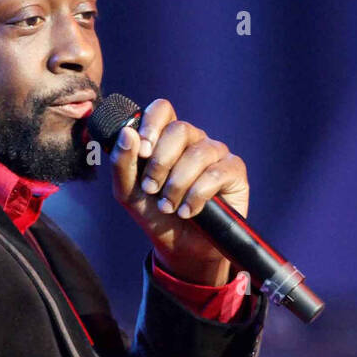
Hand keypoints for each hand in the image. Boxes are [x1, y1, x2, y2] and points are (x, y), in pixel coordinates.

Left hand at [110, 98, 248, 286]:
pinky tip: (188, 212)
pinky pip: (216, 173)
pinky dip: (196, 196)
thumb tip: (127, 133)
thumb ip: (122, 163)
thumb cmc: (155, 214)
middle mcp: (193, 140)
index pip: (162, 110)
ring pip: (197, 154)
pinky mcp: (234, 171)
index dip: (152, 124)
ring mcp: (215, 153)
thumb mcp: (128, 192)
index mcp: (166, 138)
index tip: (142, 151)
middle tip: (151, 189)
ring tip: (168, 207)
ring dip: (177, 185)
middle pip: (180, 129)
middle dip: (161, 162)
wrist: (180, 247)